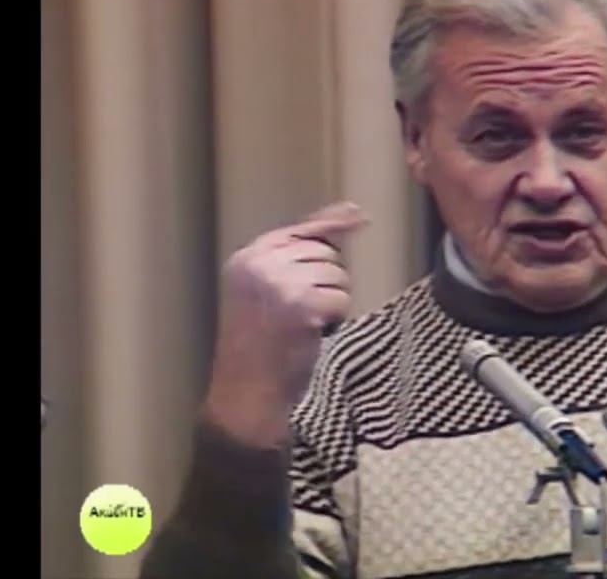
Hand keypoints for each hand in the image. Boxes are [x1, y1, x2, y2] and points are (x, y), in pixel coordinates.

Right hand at [201, 202, 367, 447]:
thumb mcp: (266, 291)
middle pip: (324, 252)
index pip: (299, 229)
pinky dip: (336, 318)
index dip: (332, 223)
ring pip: (338, 275)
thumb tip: (349, 216)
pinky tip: (312, 333)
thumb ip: (297, 256)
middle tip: (302, 311)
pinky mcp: (302, 306)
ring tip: (304, 324)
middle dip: (326, 280)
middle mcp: (261, 264)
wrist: (247, 391)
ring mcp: (281, 284)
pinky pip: (342, 298)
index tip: (359, 215)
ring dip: (332, 301)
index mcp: (248, 258)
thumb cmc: (261, 345)